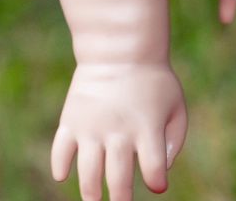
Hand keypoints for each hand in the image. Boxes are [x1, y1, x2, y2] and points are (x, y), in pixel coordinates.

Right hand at [51, 62, 188, 200]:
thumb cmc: (152, 80)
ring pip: (88, 172)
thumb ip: (174, 140)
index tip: (157, 185)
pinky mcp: (71, 120)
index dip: (156, 182)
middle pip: (119, 180)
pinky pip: (60, 150)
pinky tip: (63, 176)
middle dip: (121, 200)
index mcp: (147, 129)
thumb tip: (160, 171)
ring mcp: (92, 127)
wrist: (119, 49)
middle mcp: (118, 132)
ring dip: (90, 193)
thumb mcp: (176, 105)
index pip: (153, 170)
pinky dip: (60, 166)